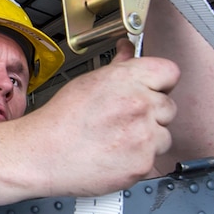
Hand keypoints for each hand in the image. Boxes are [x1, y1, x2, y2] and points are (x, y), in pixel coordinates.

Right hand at [13, 54, 179, 195]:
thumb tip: (128, 50)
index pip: (170, 72)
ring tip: (120, 139)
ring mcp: (143, 136)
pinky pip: (154, 159)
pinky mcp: (142, 163)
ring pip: (164, 135)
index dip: (160, 82)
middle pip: (169, 106)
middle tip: (126, 120)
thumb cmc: (61, 120)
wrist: (43, 154)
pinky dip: (139, 159)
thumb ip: (119, 65)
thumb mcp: (89, 82)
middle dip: (152, 113)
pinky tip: (117, 154)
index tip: (154, 89)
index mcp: (127, 80)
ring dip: (149, 138)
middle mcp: (139, 105)